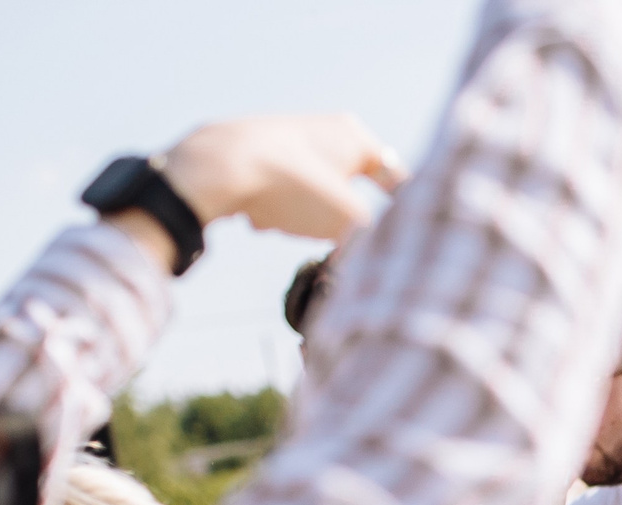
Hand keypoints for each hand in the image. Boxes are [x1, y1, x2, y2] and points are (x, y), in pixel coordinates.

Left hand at [159, 114, 407, 240]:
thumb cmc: (293, 186)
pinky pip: (279, 196)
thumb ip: (375, 238)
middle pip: (348, 191)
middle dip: (336, 220)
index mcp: (355, 137)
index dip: (402, 211)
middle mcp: (324, 132)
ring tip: (286, 221)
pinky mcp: (257, 157)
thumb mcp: (349, 221)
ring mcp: (289, 142)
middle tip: (331, 237)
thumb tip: (382, 255)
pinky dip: (274, 212)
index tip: (403, 240)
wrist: (218, 168)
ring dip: (301, 219)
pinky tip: (258, 217)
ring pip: (311, 197)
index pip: (395, 178)